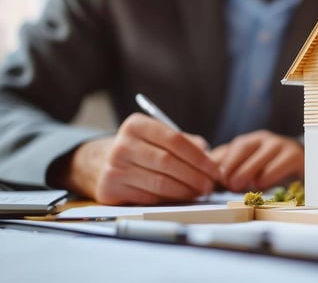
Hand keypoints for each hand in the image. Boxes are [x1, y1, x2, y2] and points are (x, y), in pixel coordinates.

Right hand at [59, 113, 219, 204]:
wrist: (97, 163)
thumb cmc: (139, 150)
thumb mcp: (157, 137)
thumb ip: (184, 142)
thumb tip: (209, 156)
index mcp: (136, 125)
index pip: (174, 140)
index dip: (198, 157)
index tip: (214, 169)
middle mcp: (121, 144)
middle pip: (168, 163)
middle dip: (195, 176)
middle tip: (209, 185)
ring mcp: (113, 168)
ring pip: (159, 183)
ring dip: (185, 191)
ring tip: (199, 192)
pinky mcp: (110, 190)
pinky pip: (148, 198)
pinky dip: (169, 200)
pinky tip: (181, 198)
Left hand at [210, 130, 303, 191]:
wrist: (303, 168)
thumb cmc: (270, 171)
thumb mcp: (248, 170)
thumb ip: (229, 170)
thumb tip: (208, 176)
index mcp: (251, 141)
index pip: (233, 147)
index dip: (223, 162)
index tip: (214, 178)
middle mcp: (265, 139)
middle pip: (244, 146)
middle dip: (232, 164)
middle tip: (225, 182)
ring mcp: (282, 145)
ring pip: (263, 154)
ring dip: (249, 170)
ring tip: (237, 186)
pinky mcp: (296, 156)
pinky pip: (283, 162)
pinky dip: (270, 174)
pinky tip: (261, 185)